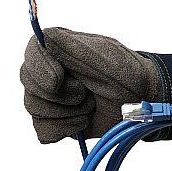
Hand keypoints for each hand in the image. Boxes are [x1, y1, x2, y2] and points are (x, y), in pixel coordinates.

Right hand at [20, 27, 161, 142]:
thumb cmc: (126, 72)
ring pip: (35, 110)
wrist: (141, 100)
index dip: (40, 70)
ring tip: (90, 104)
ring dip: (68, 111)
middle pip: (29, 86)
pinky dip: (65, 129)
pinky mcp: (58, 122)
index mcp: (57, 50)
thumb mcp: (103, 51)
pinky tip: (83, 120)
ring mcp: (52, 99)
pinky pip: (44, 132)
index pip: (31, 54)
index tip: (59, 79)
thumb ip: (70, 44)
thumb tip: (42, 39)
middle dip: (62, 95)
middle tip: (86, 92)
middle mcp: (49, 73)